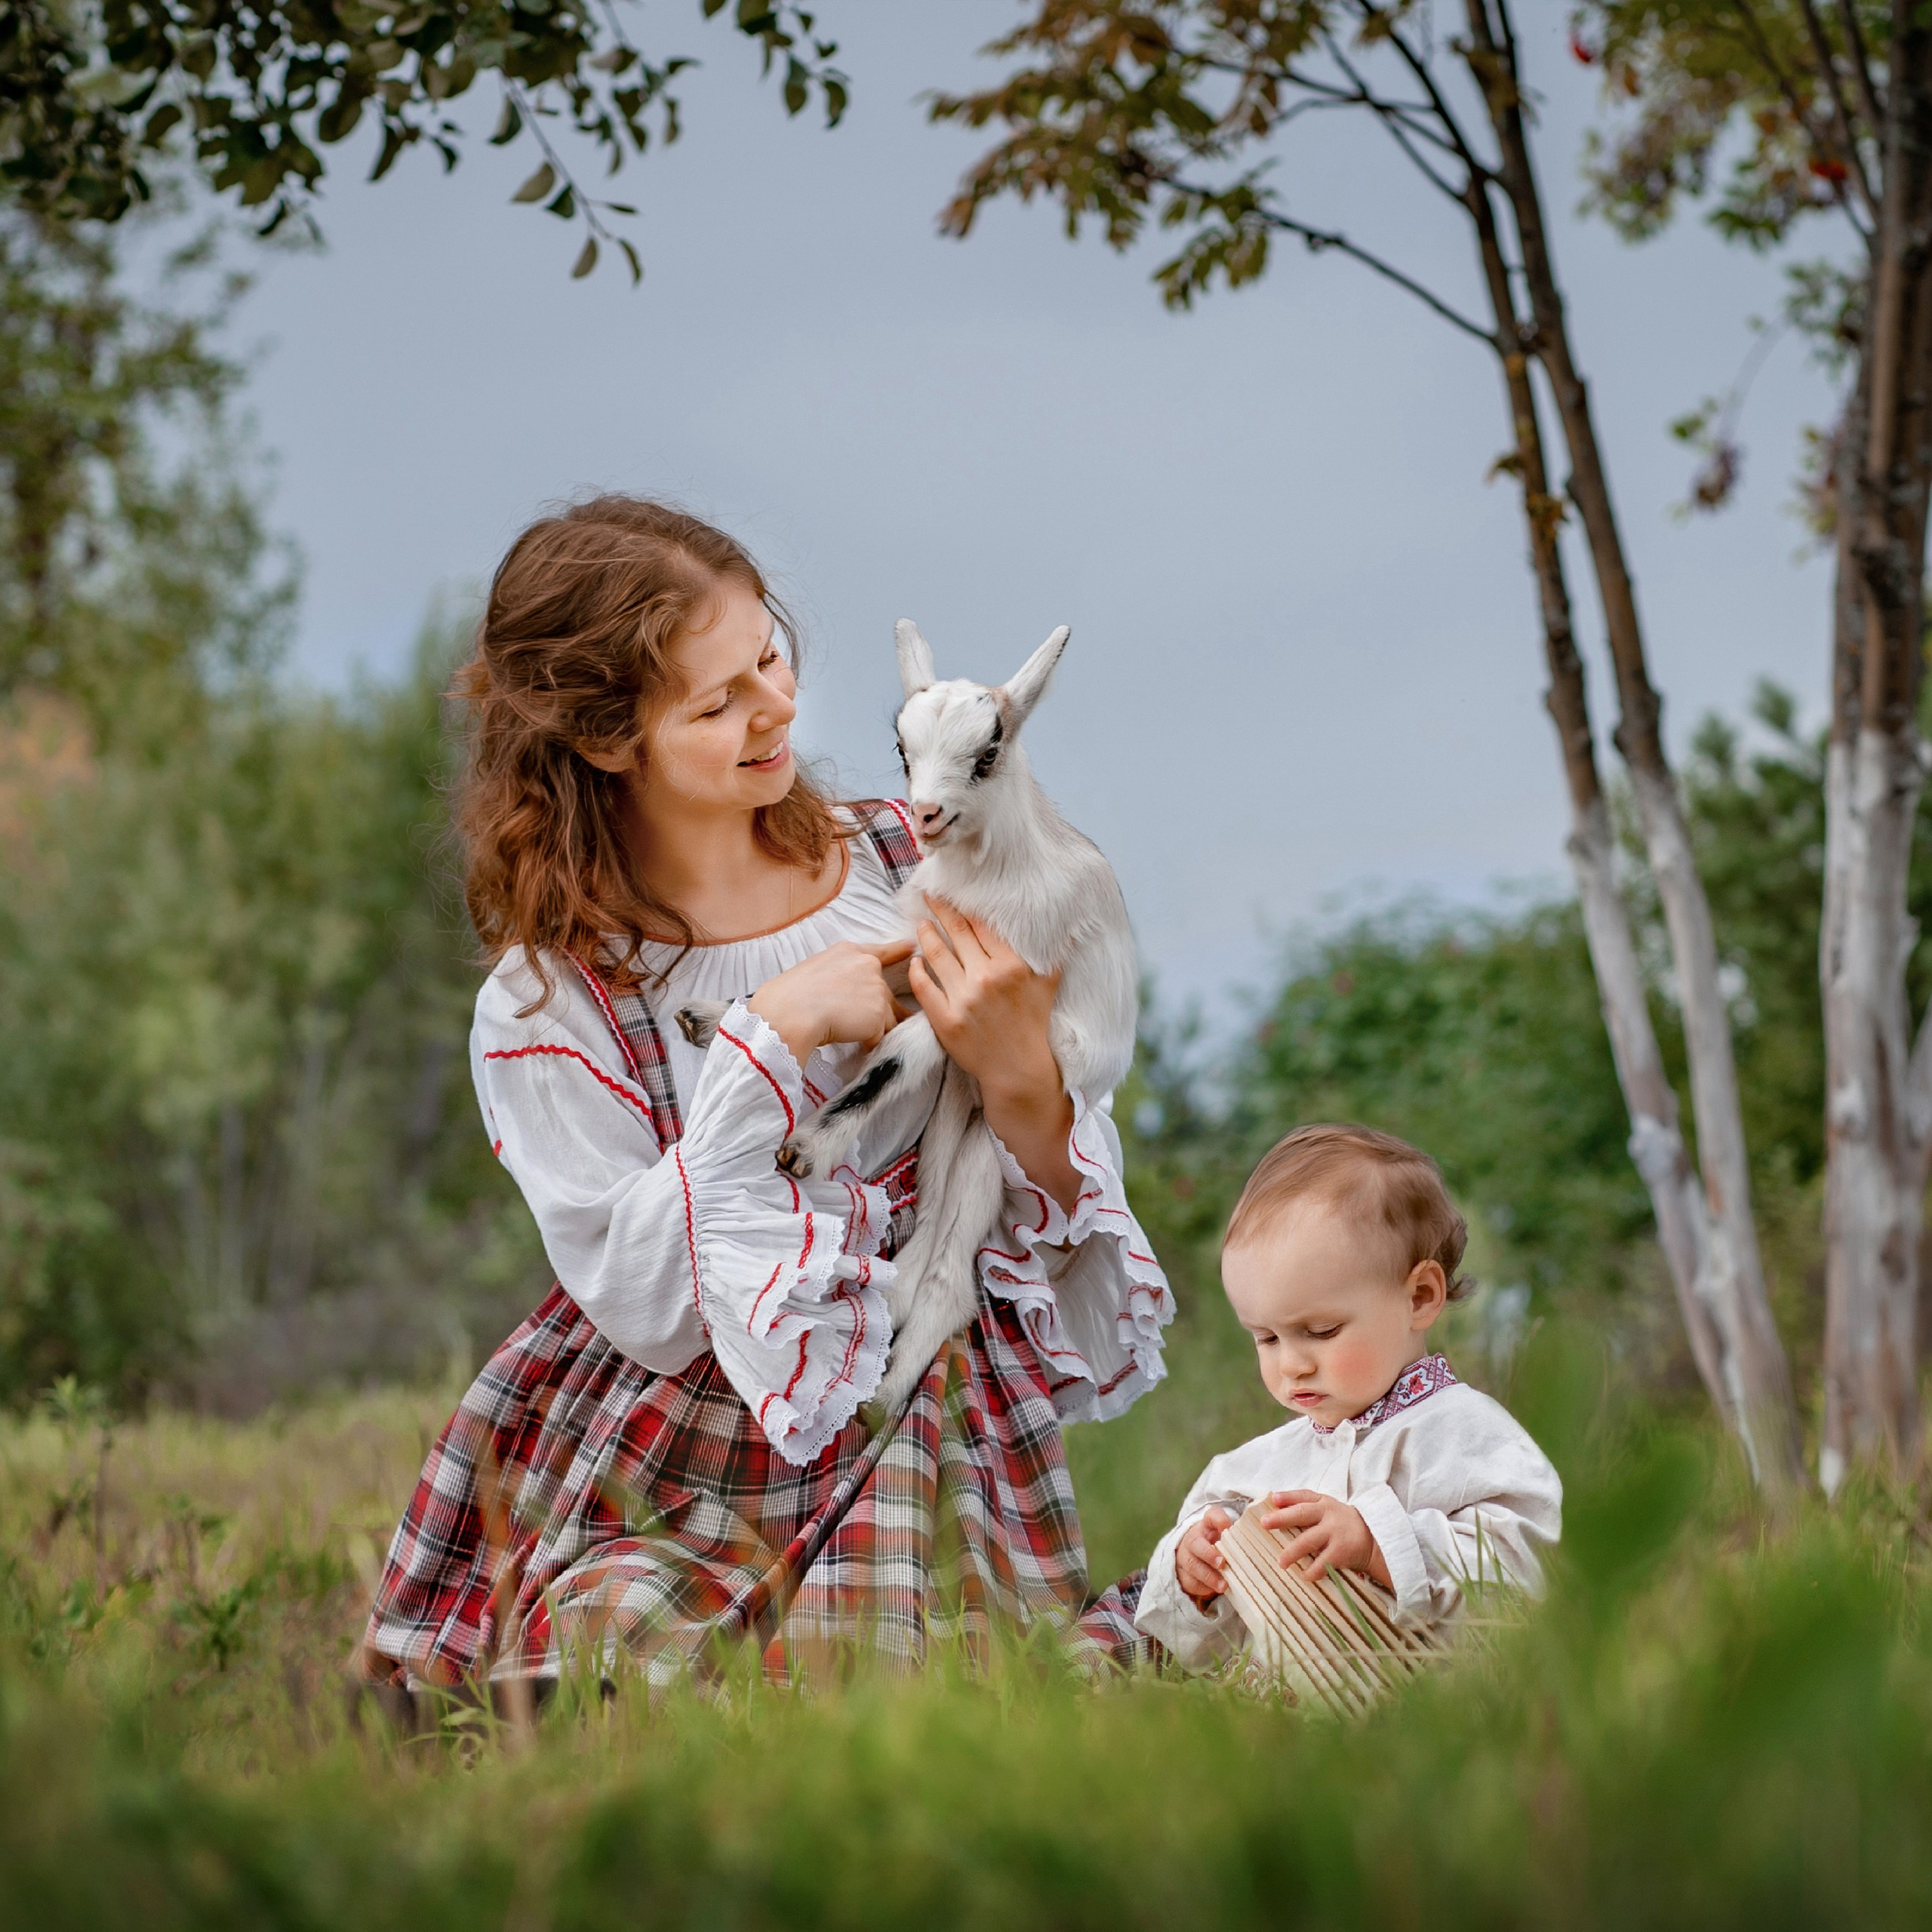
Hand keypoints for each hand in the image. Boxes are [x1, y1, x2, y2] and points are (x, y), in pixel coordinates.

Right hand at [747, 939, 913, 1068]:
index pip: (882, 951)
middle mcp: (868, 966)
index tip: (911, 948)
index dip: (898, 950)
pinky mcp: (878, 1015)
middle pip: (884, 994)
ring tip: (847, 1033)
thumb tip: (843, 995)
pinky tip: (848, 1040)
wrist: (789, 1012)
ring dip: (870, 1030)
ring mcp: (876, 989)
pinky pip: (878, 1036)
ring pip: (884, 1018)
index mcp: (849, 952)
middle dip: (876, 1011)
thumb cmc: (789, 996)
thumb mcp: (814, 970)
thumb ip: (838, 975)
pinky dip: (866, 1043)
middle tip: (854, 1021)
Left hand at [910, 897, 1078, 1210]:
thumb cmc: (1034, 1024)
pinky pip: (924, 987)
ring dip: (925, 935)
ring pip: (936, 955)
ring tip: (920, 924)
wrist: (1018, 1071)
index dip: (965, 906)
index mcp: (1012, 966)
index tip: (953, 893)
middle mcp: (986, 978)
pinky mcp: (945, 1020)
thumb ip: (1052, 953)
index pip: (982, 926)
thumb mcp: (1049, 985)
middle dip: (940, 910)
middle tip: (929, 895)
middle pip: (955, 933)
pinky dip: (917, 970)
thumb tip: (1065, 925)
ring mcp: (963, 1000)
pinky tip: (915, 960)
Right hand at [1175, 1506, 1232, 1608]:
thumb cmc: (1216, 1545)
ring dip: (1208, 1576)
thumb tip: (1240, 1533)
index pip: (1211, 1516)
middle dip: (1209, 1554)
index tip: (1227, 1527)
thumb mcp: (1225, 1536)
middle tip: (1222, 1563)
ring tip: (1223, 1585)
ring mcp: (1185, 1557)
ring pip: (1192, 1565)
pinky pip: (1190, 1582)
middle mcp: (1192, 1539)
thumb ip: (1234, 1533)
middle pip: (1195, 1543)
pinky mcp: (1183, 1575)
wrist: (1194, 1556)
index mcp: (1206, 1526)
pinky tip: (1214, 1590)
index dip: (1219, 1520)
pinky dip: (1202, 1587)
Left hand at [1256, 1490, 1389, 1587]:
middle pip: (1302, 1514)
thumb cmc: (1344, 1524)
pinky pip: (1322, 1563)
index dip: (1288, 1497)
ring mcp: (1335, 1533)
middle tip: (1265, 1524)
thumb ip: (1309, 1507)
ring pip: (1308, 1541)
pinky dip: (1312, 1571)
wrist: (1375, 1540)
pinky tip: (1304, 1575)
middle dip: (1282, 1518)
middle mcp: (1329, 1515)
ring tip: (1281, 1562)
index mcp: (1324, 1503)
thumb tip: (1277, 1508)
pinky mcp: (1341, 1552)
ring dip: (1292, 1552)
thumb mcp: (1330, 1509)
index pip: (1304, 1496)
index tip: (1273, 1500)